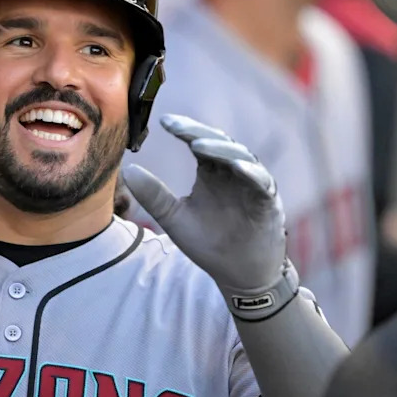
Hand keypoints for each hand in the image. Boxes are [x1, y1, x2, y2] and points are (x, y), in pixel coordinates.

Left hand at [122, 115, 297, 318]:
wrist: (238, 274)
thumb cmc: (209, 243)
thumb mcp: (175, 219)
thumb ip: (154, 196)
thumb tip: (128, 171)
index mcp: (211, 172)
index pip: (198, 142)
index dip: (184, 130)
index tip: (164, 123)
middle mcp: (232, 172)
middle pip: (219, 143)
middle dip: (198, 133)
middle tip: (178, 127)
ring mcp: (252, 184)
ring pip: (241, 157)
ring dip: (221, 150)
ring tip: (198, 146)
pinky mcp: (269, 201)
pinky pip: (262, 183)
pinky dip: (251, 174)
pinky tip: (237, 168)